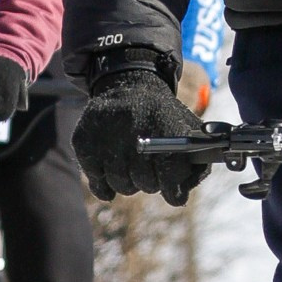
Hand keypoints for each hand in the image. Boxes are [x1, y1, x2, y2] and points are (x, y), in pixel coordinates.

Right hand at [73, 51, 207, 203]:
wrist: (129, 86)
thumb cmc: (162, 117)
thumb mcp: (188, 129)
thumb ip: (197, 163)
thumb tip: (180, 195)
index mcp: (164, 123)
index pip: (170, 171)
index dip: (173, 188)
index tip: (173, 192)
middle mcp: (133, 125)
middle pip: (145, 182)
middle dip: (150, 183)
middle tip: (150, 173)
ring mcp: (106, 133)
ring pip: (120, 184)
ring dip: (128, 183)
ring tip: (132, 169)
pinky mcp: (84, 139)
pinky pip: (95, 179)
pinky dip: (103, 184)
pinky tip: (111, 175)